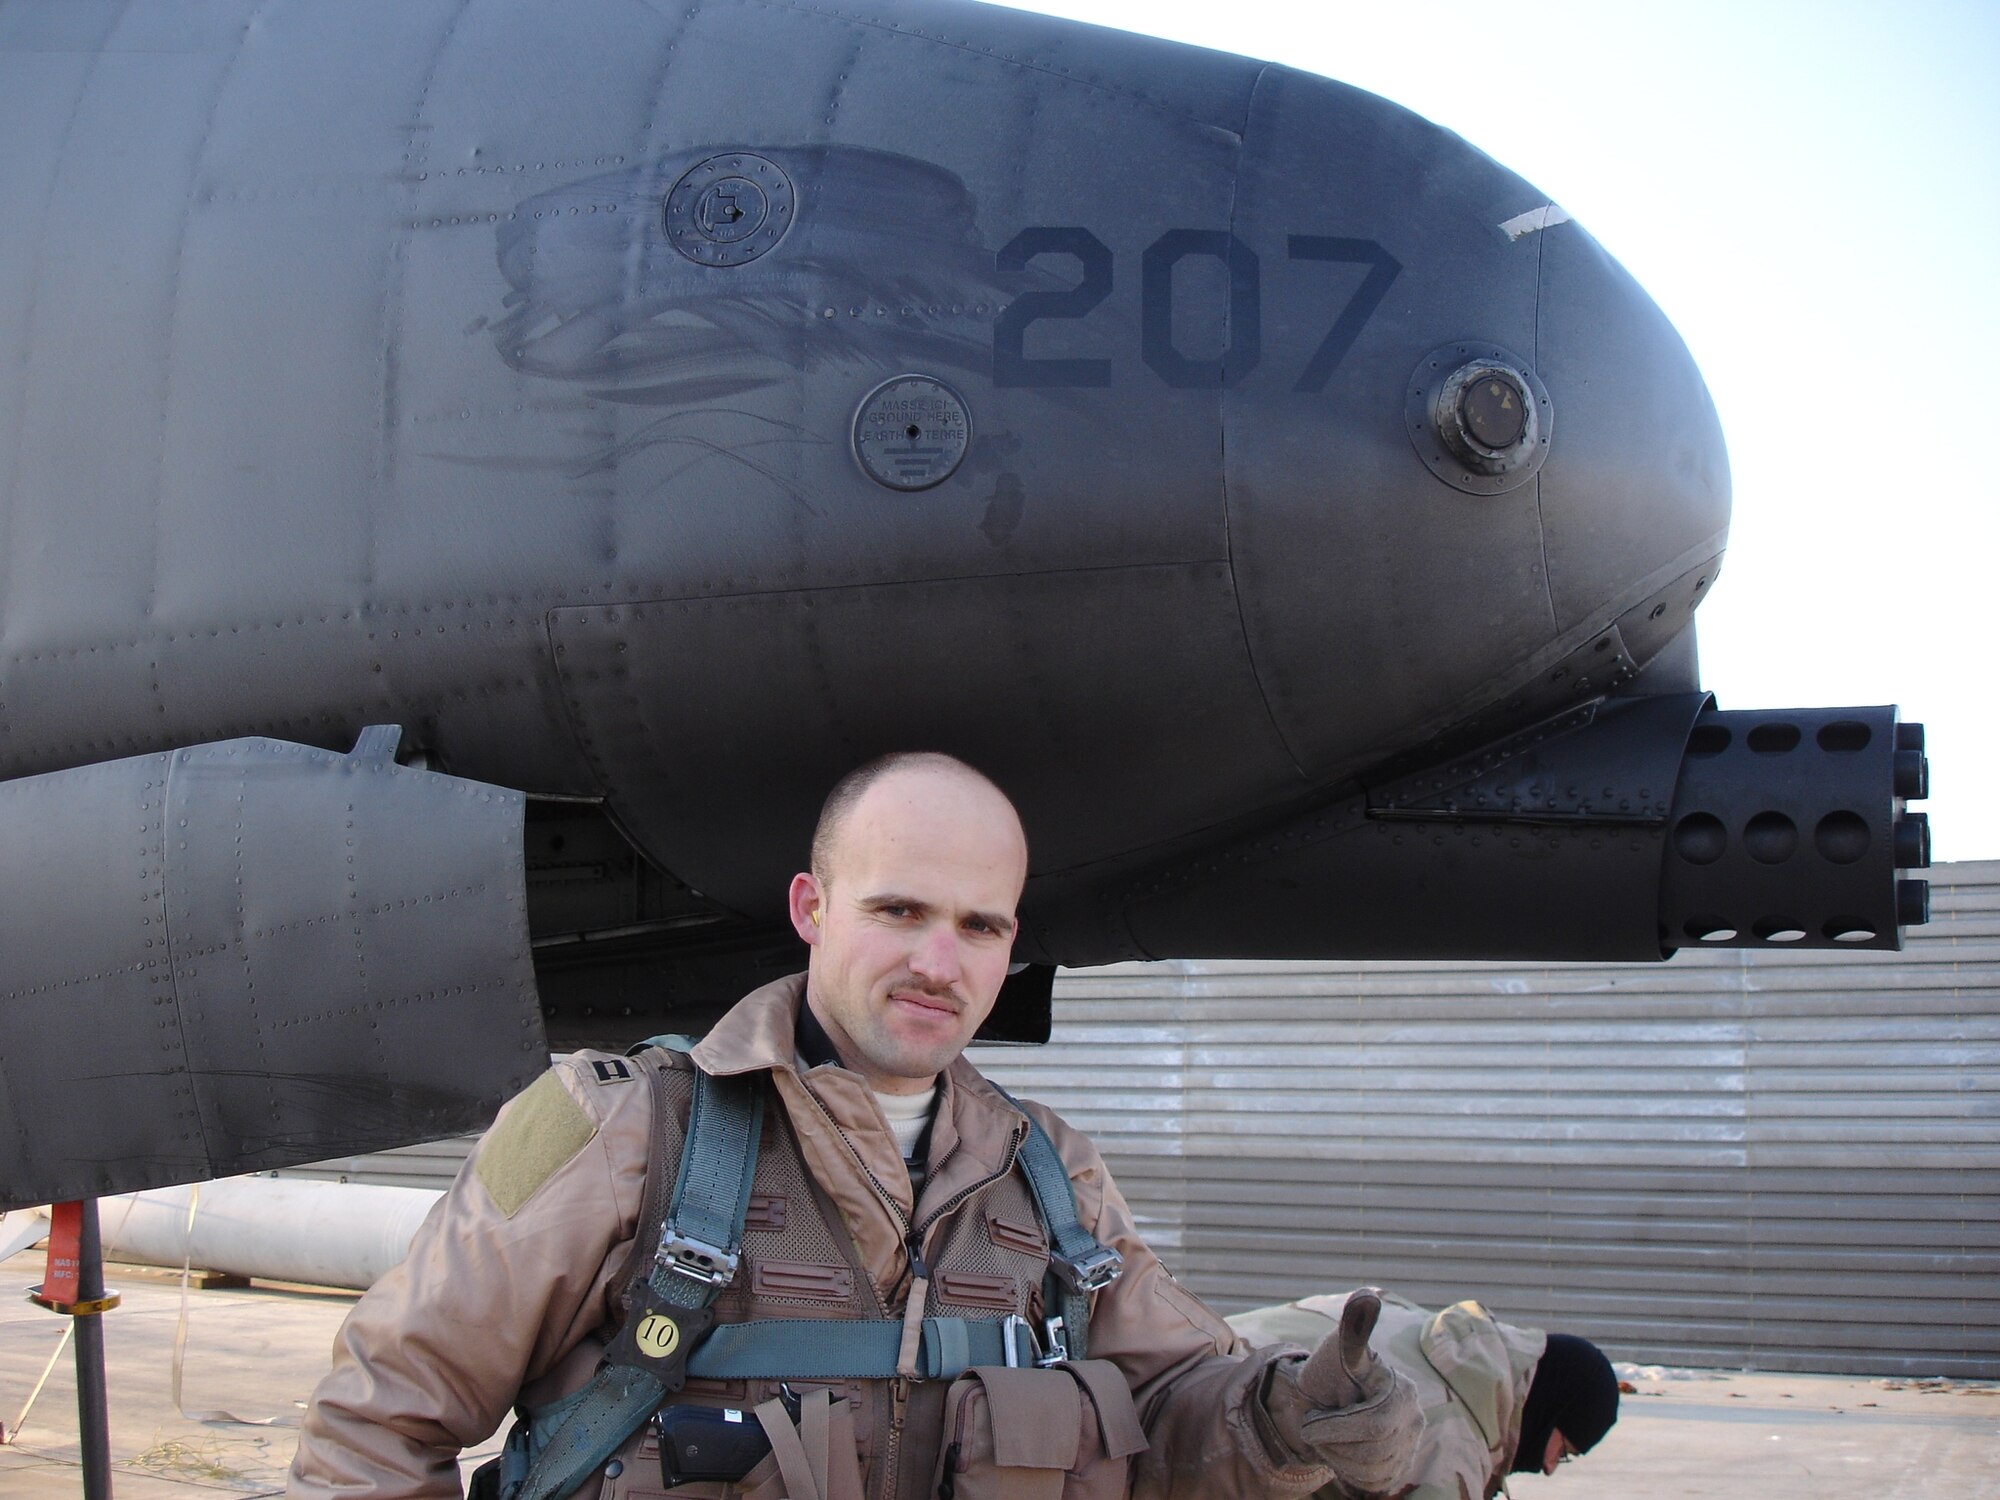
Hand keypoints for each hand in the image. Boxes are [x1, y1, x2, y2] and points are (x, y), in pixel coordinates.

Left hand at [1262, 1289, 1421, 1495]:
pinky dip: (1348, 1471)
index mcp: (1401, 1391)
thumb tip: (1367, 1297)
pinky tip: (1341, 1450)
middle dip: (1334, 1441)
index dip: (1339, 1427)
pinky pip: (1373, 1483)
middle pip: (1372, 1452)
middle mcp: (1413, 1419)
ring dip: (1338, 1456)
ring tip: (1328, 1435)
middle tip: (1315, 1427)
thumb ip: (1351, 1331)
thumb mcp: (1334, 1350)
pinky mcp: (1398, 1469)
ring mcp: (1409, 1446)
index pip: (1374, 1425)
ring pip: (1371, 1470)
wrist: (1322, 1403)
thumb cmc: (1329, 1374)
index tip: (1312, 1421)